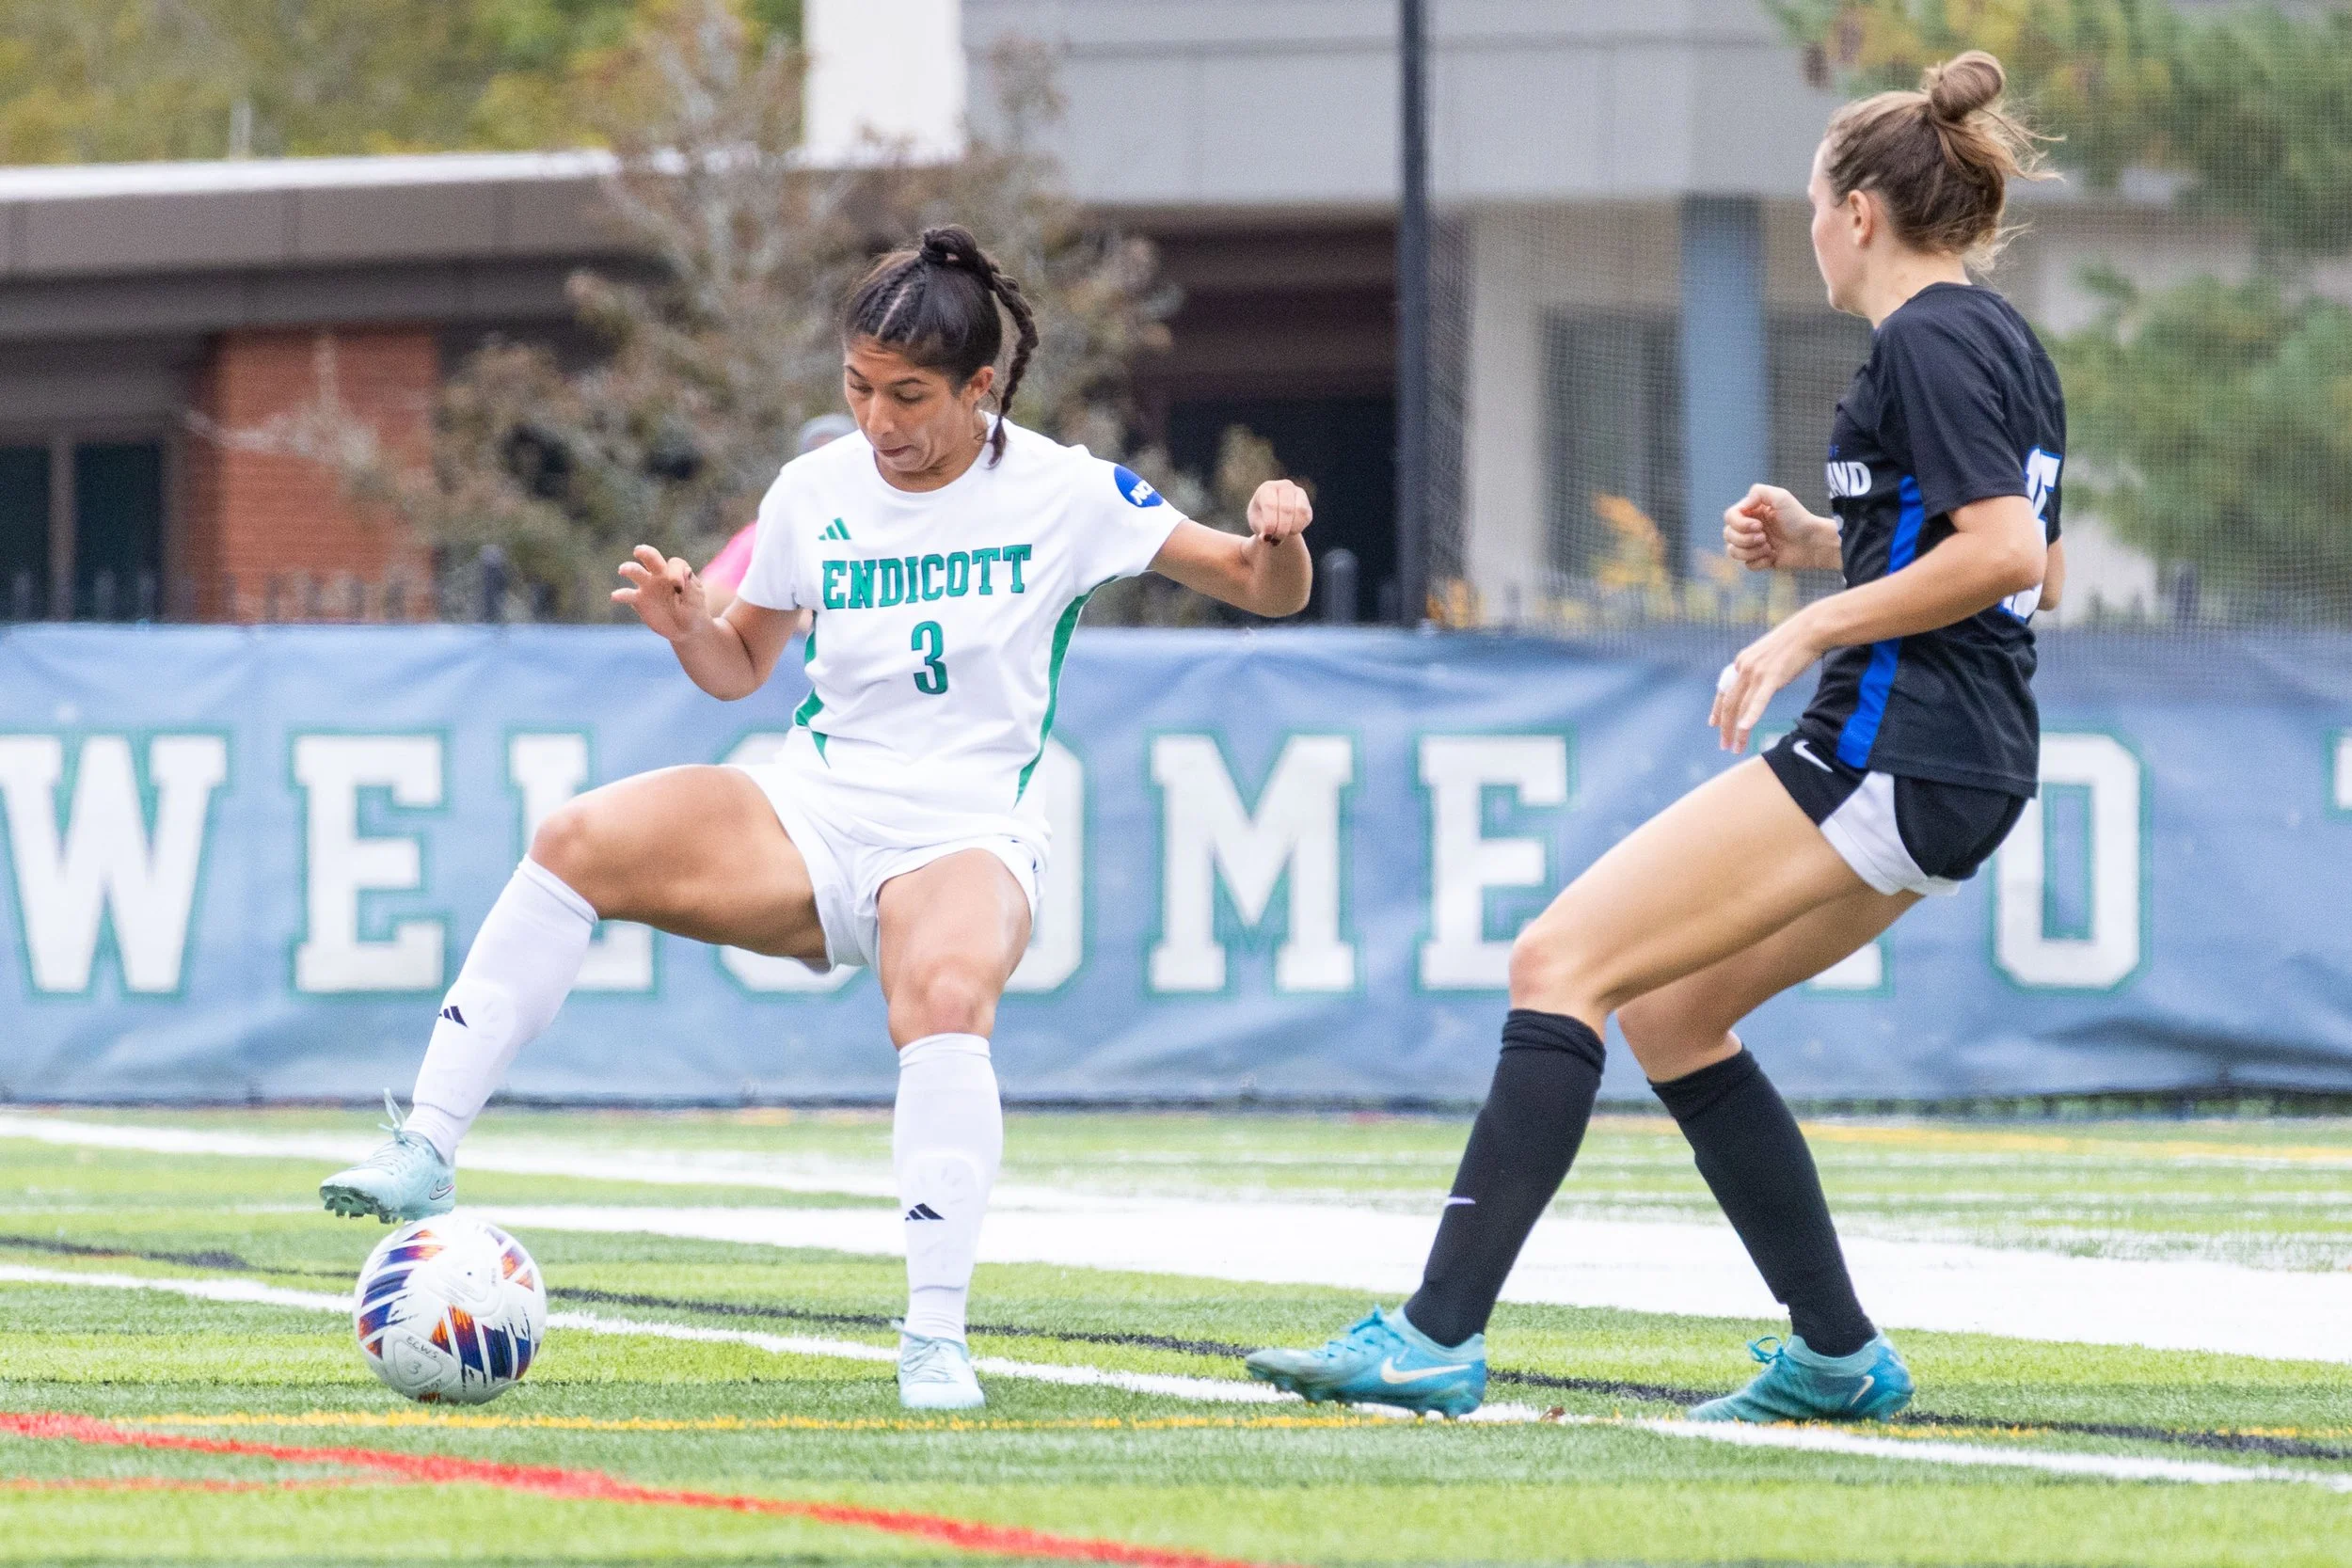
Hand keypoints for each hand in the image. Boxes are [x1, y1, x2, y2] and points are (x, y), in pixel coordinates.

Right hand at [612, 544, 707, 641]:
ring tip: (623, 570)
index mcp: (676, 572)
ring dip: (629, 569)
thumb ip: (690, 585)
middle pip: (651, 558)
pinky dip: (621, 595)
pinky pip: (627, 595)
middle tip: (639, 551)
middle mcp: (659, 574)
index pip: (674, 564)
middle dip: (646, 553)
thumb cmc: (694, 609)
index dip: (676, 573)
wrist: (686, 628)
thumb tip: (686, 570)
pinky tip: (615, 596)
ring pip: (636, 572)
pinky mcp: (638, 600)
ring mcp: (647, 586)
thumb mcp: (696, 598)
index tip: (679, 588)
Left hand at [1246, 479, 1312, 546]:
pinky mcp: (1307, 504)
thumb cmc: (1261, 519)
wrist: (1273, 518)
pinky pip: (1306, 517)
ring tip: (1281, 537)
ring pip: (1300, 511)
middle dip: (1281, 529)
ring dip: (1291, 529)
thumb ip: (1260, 529)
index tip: (1267, 537)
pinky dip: (1297, 528)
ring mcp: (1298, 493)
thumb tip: (1265, 537)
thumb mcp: (1256, 524)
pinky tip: (1289, 531)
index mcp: (1267, 488)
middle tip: (1275, 541)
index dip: (1270, 523)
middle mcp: (1284, 486)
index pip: (1271, 505)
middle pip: (1287, 509)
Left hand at [1709, 612, 1826, 751]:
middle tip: (1724, 744)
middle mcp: (1744, 668)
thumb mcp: (1767, 654)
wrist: (1809, 629)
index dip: (1717, 709)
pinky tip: (1744, 729)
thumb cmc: (1794, 642)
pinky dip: (1751, 715)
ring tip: (1735, 747)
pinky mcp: (1772, 677)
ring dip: (1736, 730)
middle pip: (1729, 703)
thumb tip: (1757, 682)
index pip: (1724, 690)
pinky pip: (1759, 700)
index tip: (1713, 724)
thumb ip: (1758, 669)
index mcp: (1741, 662)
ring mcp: (1756, 673)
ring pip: (1741, 707)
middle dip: (1724, 727)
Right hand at [1724, 484, 1824, 571]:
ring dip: (1750, 551)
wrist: (1814, 542)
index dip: (1739, 524)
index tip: (1759, 525)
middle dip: (1745, 539)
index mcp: (1751, 513)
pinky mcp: (1760, 560)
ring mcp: (1753, 545)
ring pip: (1733, 552)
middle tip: (1765, 537)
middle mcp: (1749, 528)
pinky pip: (1747, 565)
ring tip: (1769, 547)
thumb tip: (1742, 506)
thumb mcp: (1781, 497)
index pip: (1729, 517)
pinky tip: (1774, 556)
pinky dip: (1760, 562)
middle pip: (1727, 535)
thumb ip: (1758, 492)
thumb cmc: (1799, 518)